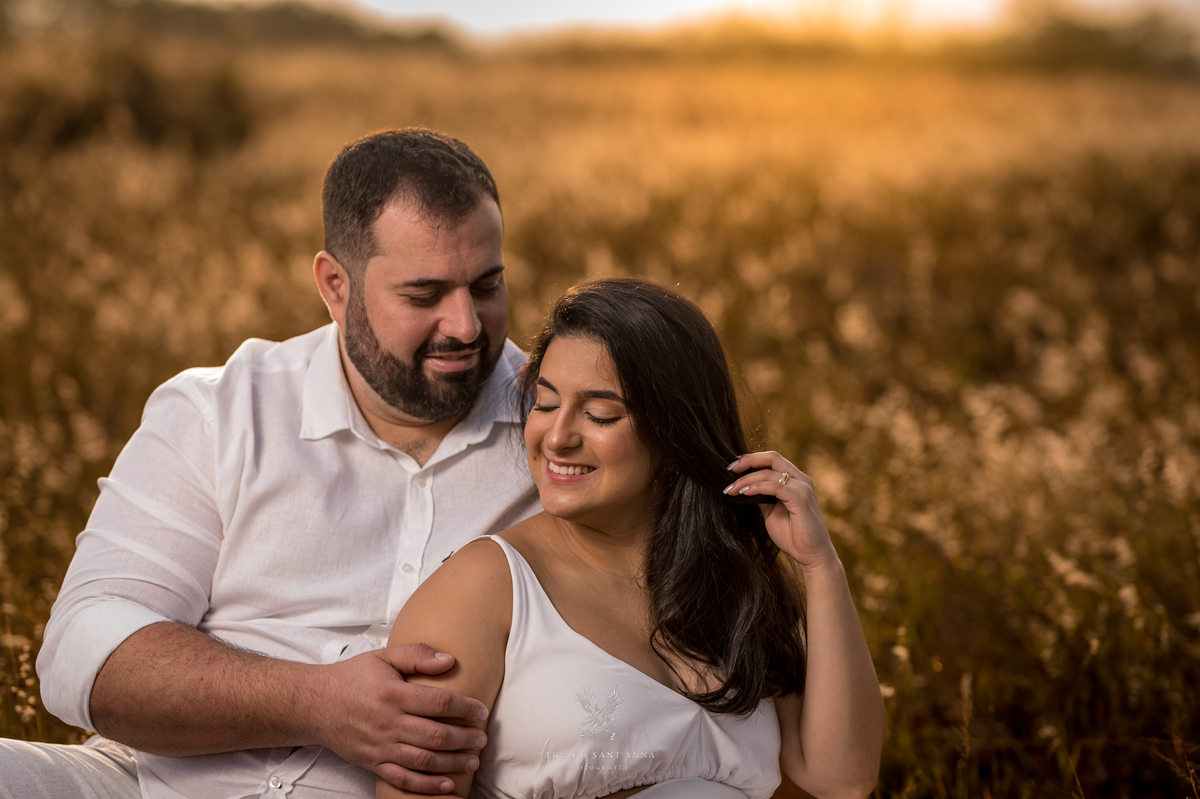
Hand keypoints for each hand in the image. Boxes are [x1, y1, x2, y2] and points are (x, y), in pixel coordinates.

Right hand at [307, 643, 488, 793]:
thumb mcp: (383, 657)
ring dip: (452, 763)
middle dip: (464, 738)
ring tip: (473, 760)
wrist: (314, 704)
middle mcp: (387, 723)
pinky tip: (447, 785)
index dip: (464, 707)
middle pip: (435, 735)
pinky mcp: (372, 763)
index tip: (482, 711)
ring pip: (423, 760)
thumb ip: (416, 655)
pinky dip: (426, 786)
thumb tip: (449, 660)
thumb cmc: (352, 678)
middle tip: (483, 739)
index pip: (438, 702)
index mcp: (393, 694)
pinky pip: (403, 779)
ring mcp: (380, 746)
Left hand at [724, 451, 837, 570]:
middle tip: (729, 470)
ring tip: (732, 489)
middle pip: (772, 458)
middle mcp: (801, 480)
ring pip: (770, 473)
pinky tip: (745, 493)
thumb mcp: (771, 512)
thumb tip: (743, 487)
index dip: (751, 460)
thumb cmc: (793, 535)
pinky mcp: (801, 500)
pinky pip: (776, 487)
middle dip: (748, 461)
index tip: (732, 468)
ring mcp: (803, 489)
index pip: (772, 460)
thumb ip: (762, 497)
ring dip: (747, 479)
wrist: (811, 556)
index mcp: (795, 480)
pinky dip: (758, 487)